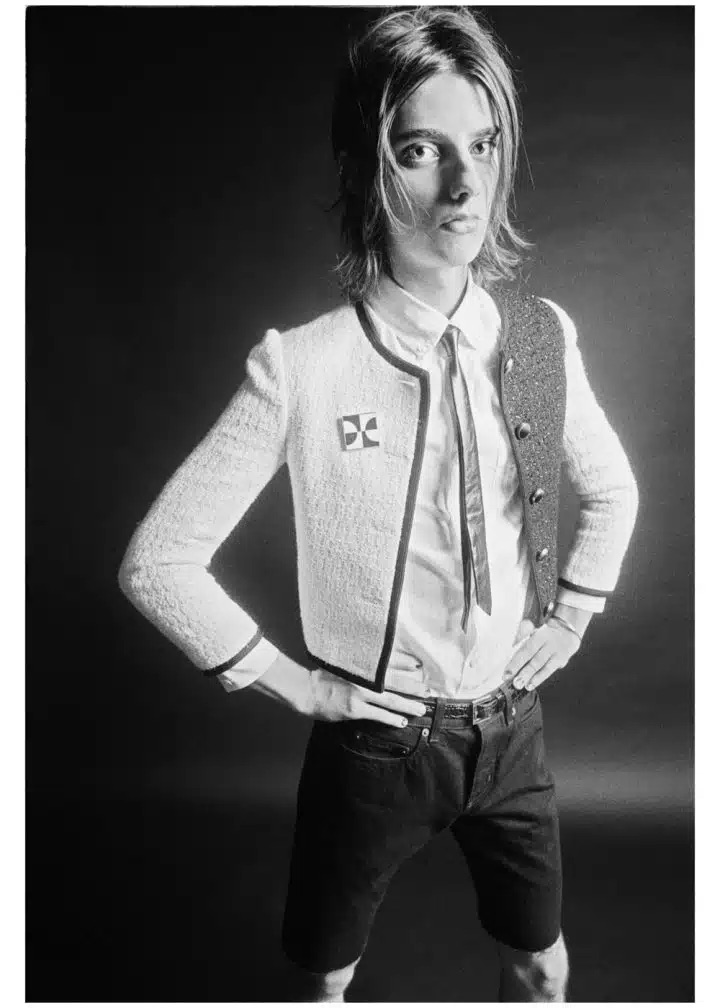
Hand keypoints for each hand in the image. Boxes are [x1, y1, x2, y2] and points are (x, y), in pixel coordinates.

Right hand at [309, 668, 426, 725]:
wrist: (307, 690)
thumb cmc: (325, 675)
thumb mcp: (344, 662)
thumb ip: (362, 662)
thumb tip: (381, 662)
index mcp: (361, 663)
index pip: (389, 661)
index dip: (406, 663)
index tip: (419, 665)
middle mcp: (364, 677)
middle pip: (396, 682)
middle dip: (414, 687)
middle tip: (428, 691)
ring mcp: (360, 694)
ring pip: (391, 701)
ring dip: (408, 705)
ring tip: (421, 709)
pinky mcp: (355, 709)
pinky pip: (378, 715)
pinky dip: (392, 719)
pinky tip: (402, 722)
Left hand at [503, 617, 581, 691]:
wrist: (566, 634)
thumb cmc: (542, 637)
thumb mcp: (533, 634)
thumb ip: (521, 643)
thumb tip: (509, 658)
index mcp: (540, 634)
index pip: (526, 649)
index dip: (516, 662)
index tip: (506, 673)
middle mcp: (549, 643)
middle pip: (535, 659)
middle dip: (523, 672)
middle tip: (513, 682)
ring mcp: (557, 652)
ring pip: (542, 666)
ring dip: (530, 677)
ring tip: (520, 685)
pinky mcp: (562, 660)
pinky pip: (549, 670)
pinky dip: (538, 679)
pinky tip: (530, 685)